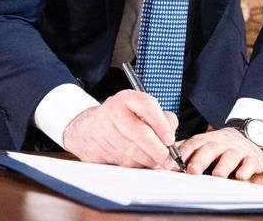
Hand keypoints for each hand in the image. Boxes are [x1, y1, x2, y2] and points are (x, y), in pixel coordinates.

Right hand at [62, 89, 178, 168]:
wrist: (90, 128)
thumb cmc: (124, 118)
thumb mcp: (142, 110)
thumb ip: (162, 117)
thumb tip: (172, 130)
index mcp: (127, 98)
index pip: (148, 107)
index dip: (161, 125)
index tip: (170, 140)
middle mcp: (113, 111)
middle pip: (140, 133)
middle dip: (158, 150)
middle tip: (169, 159)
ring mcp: (104, 130)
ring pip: (132, 151)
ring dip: (148, 160)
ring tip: (158, 162)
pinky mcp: (98, 148)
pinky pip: (122, 161)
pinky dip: (136, 165)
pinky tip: (141, 162)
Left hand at [178, 127, 262, 179]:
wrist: (247, 135)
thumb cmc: (218, 146)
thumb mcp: (202, 145)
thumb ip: (184, 151)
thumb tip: (160, 160)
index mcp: (206, 140)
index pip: (193, 143)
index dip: (184, 153)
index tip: (173, 164)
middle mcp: (221, 142)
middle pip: (210, 148)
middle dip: (201, 159)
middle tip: (193, 170)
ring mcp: (237, 149)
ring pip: (231, 155)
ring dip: (224, 165)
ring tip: (218, 175)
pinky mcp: (252, 157)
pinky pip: (250, 162)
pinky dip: (246, 169)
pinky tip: (242, 175)